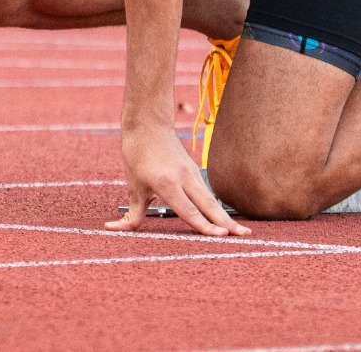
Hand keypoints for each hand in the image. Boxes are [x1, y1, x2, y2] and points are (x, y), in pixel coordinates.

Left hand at [104, 124, 248, 236]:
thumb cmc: (137, 154)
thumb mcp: (133, 186)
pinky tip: (225, 219)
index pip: (189, 211)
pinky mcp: (193, 170)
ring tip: (242, 231)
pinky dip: (216, 207)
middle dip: (227, 223)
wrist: (148, 124)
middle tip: (244, 236)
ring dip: (226, 216)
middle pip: (209, 206)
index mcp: (167, 184)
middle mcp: (184, 178)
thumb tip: (115, 228)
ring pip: (211, 199)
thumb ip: (131, 213)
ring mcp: (191, 173)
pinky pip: (206, 192)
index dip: (205, 226)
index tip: (221, 236)